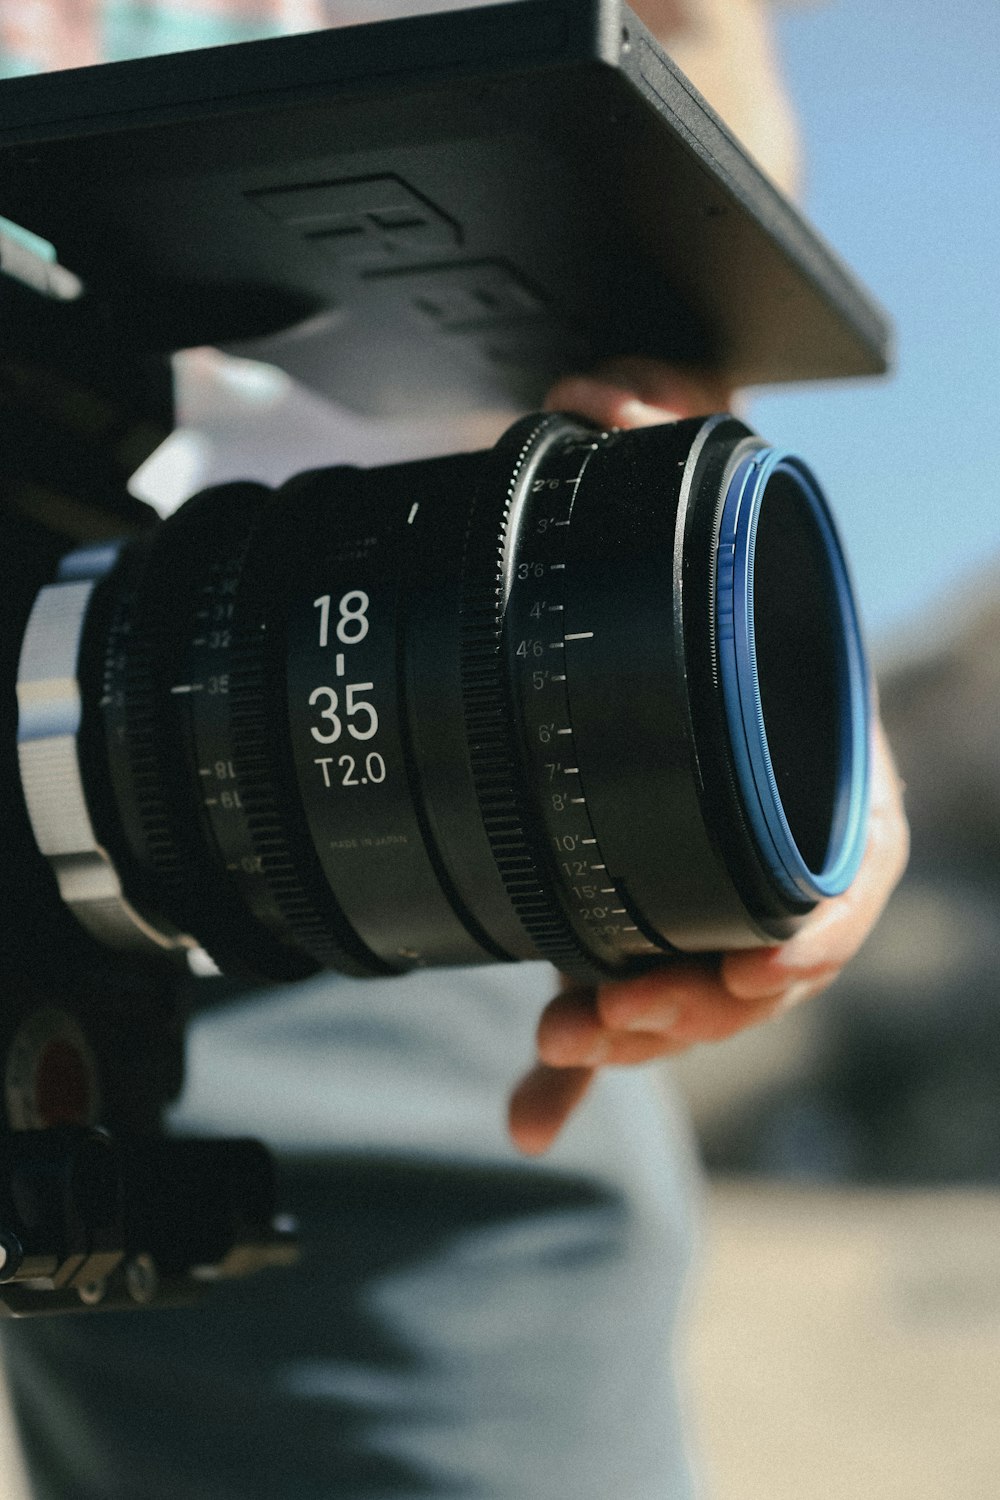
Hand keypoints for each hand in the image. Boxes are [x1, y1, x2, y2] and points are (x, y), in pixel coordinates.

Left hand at [507, 364, 909, 1154]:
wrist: (616, 616)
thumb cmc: (660, 558)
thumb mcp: (657, 473)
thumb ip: (650, 411)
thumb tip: (602, 385)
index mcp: (805, 746)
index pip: (853, 860)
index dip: (815, 927)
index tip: (763, 970)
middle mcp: (765, 826)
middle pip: (761, 956)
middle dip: (698, 1001)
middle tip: (610, 1014)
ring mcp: (696, 880)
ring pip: (692, 991)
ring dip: (637, 1035)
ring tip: (560, 1048)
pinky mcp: (630, 914)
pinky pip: (621, 1002)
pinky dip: (576, 1070)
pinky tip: (527, 1119)